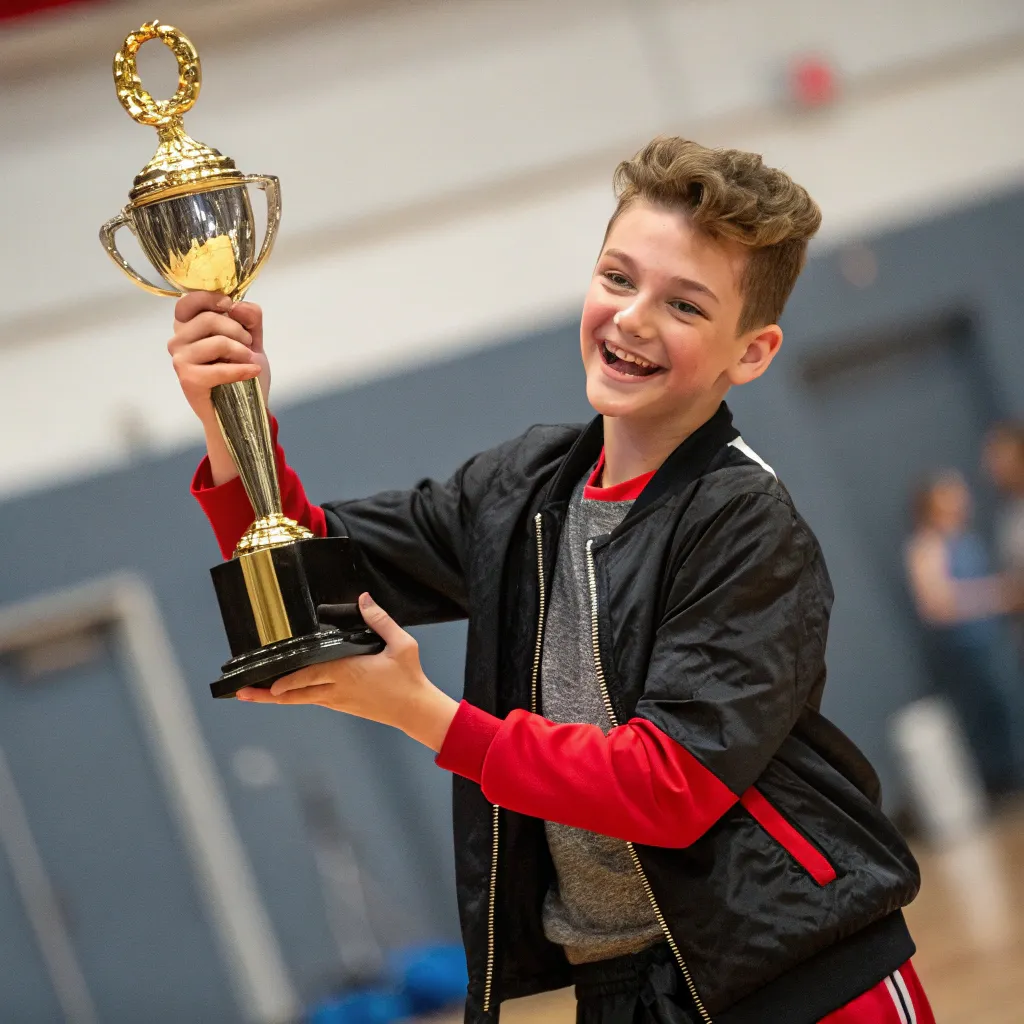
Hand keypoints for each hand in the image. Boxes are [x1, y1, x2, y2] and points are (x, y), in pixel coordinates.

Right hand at [168, 291, 270, 429]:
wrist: (244, 409)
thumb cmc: (242, 371)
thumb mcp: (251, 338)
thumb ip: (250, 317)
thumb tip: (236, 306)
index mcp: (188, 327)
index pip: (188, 301)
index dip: (211, 298)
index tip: (231, 306)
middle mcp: (178, 340)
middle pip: (209, 319)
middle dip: (238, 330)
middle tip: (248, 345)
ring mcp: (180, 360)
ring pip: (217, 342)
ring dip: (242, 351)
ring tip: (249, 360)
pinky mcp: (188, 379)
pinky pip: (220, 368)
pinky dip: (242, 370)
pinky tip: (252, 371)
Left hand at [236, 594, 459, 752]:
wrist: (415, 710)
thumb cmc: (409, 677)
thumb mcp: (401, 644)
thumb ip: (380, 620)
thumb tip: (363, 598)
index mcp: (347, 673)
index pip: (308, 676)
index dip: (286, 680)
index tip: (267, 682)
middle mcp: (337, 690)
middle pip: (295, 694)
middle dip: (267, 695)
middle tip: (242, 693)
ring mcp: (338, 701)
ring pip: (301, 700)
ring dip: (278, 697)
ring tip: (256, 693)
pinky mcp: (343, 706)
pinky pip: (313, 700)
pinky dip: (296, 696)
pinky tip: (288, 692)